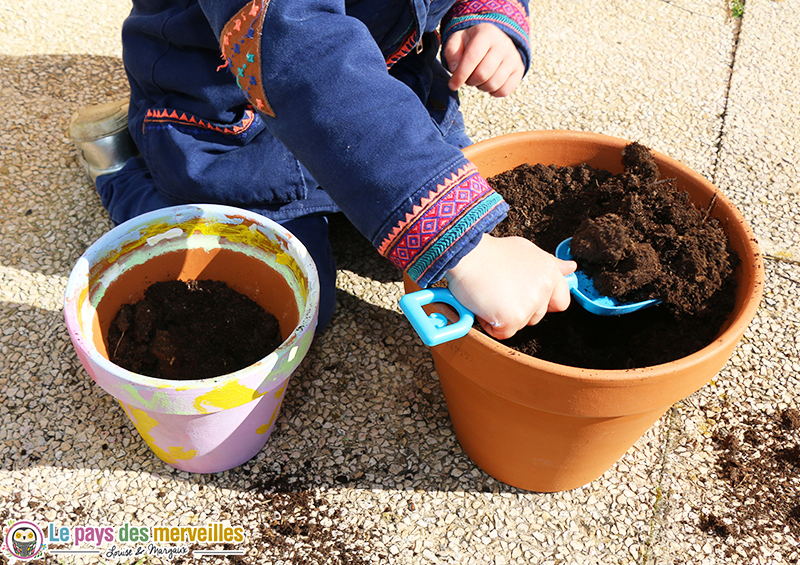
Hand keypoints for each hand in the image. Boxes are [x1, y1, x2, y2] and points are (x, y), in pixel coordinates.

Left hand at [443, 23, 524, 96]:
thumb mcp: (457, 41)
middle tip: (468, 76)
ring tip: (479, 78)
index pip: (472, 58)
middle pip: (482, 74)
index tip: (452, 85)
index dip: (460, 75)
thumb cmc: (472, 44)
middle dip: (470, 81)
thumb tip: (455, 69)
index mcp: (486, 33)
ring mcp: (513, 57)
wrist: (494, 42)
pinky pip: (504, 91)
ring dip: (481, 87)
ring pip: (493, 84)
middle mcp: (503, 43)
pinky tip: (489, 82)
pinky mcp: (519, 70)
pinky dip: (493, 92)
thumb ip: (451, 52)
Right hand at [445, 234, 575, 339]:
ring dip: (504, 316)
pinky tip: (484, 303)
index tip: (525, 297)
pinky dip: (491, 323)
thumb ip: (549, 263)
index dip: (543, 303)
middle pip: (537, 316)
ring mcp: (529, 304)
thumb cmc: (491, 252)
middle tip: (500, 289)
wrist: (467, 254)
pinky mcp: (512, 318)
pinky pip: (503, 332)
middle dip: (518, 309)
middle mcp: (544, 288)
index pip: (561, 301)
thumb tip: (571, 268)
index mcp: (550, 272)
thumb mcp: (525, 251)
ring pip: (520, 325)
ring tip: (490, 293)